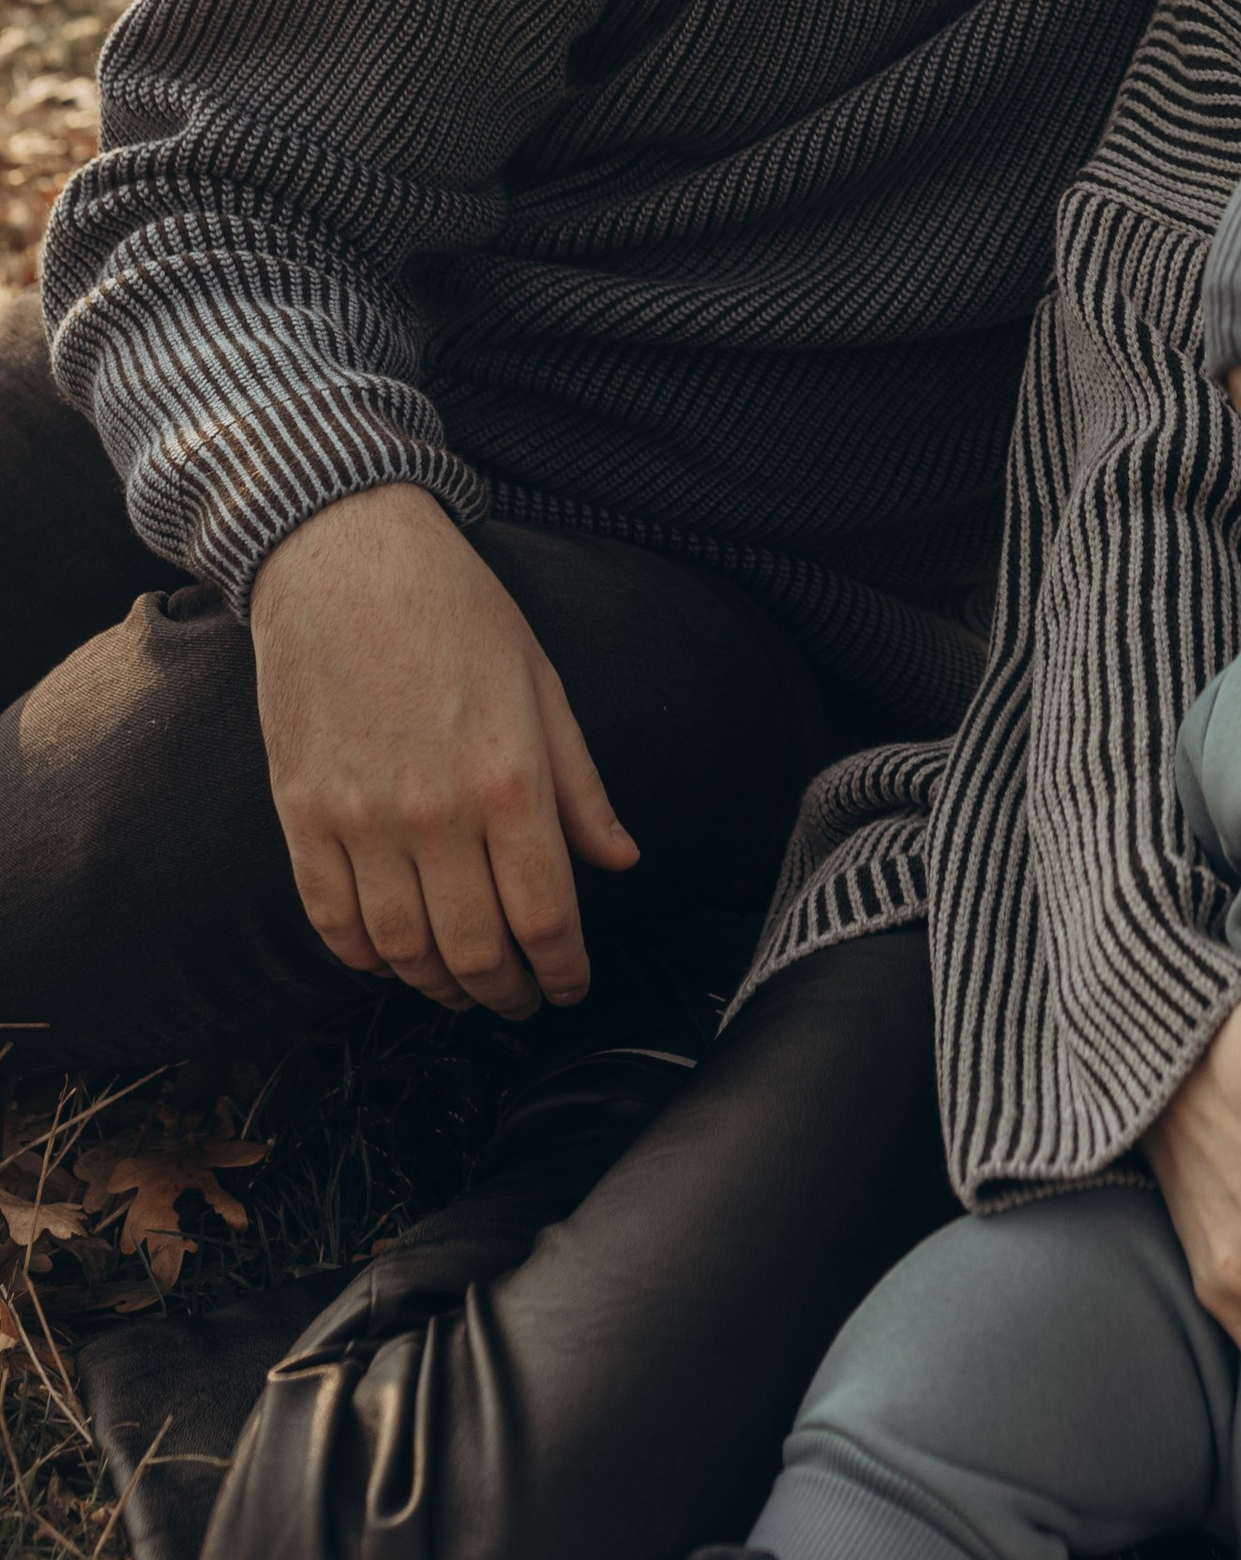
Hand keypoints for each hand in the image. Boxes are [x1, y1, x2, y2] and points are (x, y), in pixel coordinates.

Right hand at [249, 488, 638, 1017]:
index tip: (572, 988)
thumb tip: (621, 860)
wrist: (344, 558)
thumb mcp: (543, 685)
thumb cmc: (456, 612)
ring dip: (440, 988)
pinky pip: (332, 920)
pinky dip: (365, 959)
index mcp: (509, 780)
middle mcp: (435, 814)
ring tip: (466, 990)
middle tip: (524, 1001)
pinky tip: (393, 961)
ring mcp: (359, 820)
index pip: (545, 918)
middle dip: (509, 994)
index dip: (564, 972)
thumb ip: (581, 786)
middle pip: (476, 951)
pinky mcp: (301, 815)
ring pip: (403, 950)